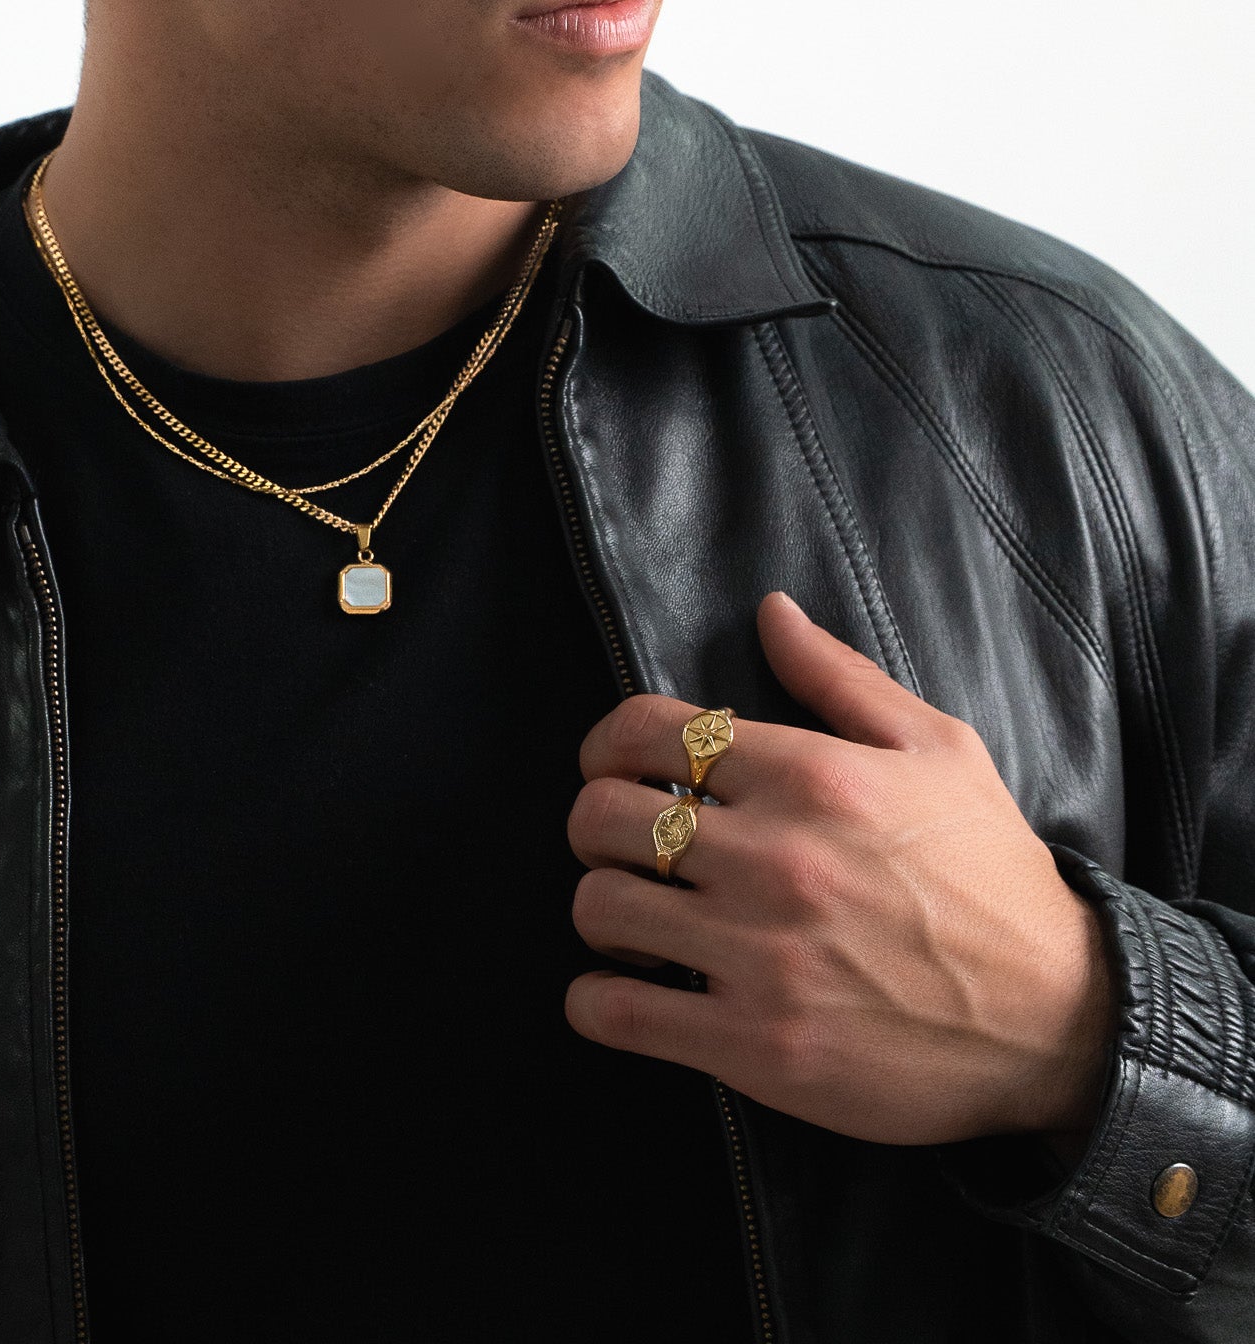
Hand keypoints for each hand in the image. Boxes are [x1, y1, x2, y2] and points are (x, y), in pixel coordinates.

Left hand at [564, 593, 1114, 1146]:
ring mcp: (758, 955)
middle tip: (622, 841)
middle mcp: (774, 858)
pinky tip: (621, 990)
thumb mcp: (938, 750)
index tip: (614, 765)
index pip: (645, 730)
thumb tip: (770, 610)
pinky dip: (596, 1000)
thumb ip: (840, 676)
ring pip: (599, 908)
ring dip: (600, 906)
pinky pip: (616, 1012)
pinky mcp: (753, 1045)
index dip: (607, 743)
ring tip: (632, 914)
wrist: (1060, 1022)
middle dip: (595, 821)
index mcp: (810, 776)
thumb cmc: (993, 876)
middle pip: (602, 816)